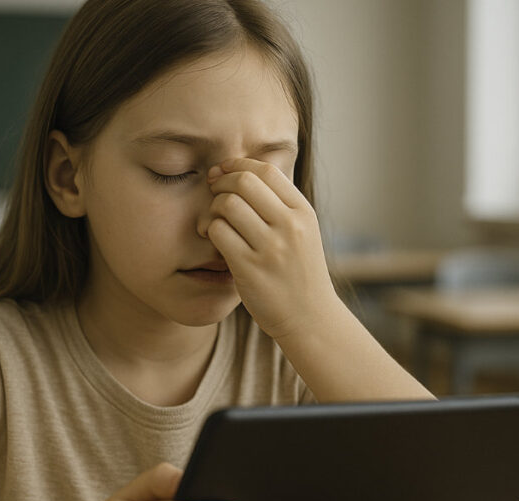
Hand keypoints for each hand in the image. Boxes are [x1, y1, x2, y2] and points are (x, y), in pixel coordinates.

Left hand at [202, 158, 340, 338]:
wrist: (310, 317)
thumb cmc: (299, 272)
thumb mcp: (303, 233)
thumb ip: (280, 204)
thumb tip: (242, 171)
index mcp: (303, 212)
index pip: (265, 171)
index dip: (238, 165)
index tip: (223, 172)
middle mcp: (289, 226)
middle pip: (243, 182)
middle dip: (221, 182)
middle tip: (213, 192)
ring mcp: (270, 248)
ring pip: (227, 205)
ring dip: (212, 208)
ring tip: (213, 220)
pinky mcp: (249, 268)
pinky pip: (218, 232)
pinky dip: (209, 229)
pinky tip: (211, 237)